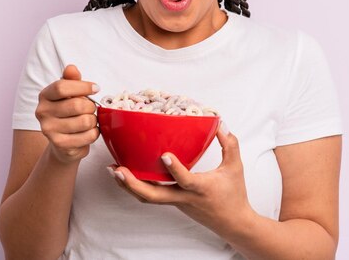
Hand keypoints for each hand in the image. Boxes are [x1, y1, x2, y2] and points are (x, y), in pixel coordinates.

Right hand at [35, 65, 100, 163]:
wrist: (64, 143)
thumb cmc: (69, 113)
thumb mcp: (70, 94)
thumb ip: (71, 80)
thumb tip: (71, 68)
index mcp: (44, 96)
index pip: (62, 86)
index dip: (83, 86)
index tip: (95, 88)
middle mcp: (42, 112)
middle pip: (76, 105)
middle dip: (91, 107)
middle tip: (91, 109)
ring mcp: (49, 130)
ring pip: (85, 121)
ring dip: (93, 121)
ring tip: (89, 121)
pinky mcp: (60, 144)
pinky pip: (87, 136)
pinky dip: (94, 133)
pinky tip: (88, 132)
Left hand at [109, 122, 254, 237]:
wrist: (232, 224)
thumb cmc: (233, 195)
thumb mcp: (235, 168)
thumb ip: (229, 145)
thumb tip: (220, 124)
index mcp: (200, 188)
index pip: (185, 180)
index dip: (174, 169)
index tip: (164, 155)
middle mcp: (183, 197)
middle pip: (153, 196)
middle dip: (133, 184)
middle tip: (118, 169)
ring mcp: (175, 202)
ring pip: (147, 198)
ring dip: (128, 185)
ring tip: (113, 170)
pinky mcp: (172, 202)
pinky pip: (151, 195)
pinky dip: (136, 186)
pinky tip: (126, 173)